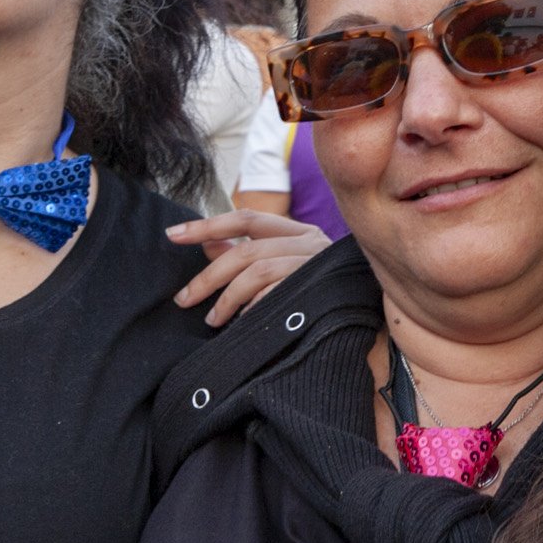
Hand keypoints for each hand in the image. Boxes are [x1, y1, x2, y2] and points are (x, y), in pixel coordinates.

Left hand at [168, 210, 330, 325]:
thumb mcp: (285, 265)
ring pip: (258, 271)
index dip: (207, 226)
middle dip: (209, 277)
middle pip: (246, 251)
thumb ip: (247, 253)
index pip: (245, 219)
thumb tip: (207, 244)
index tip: (172, 235)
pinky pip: (276, 295)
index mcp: (297, 232)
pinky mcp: (322, 290)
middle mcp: (309, 242)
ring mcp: (317, 265)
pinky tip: (243, 323)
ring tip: (212, 320)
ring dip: (228, 298)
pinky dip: (254, 308)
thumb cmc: (322, 291)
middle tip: (184, 299)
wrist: (370, 316)